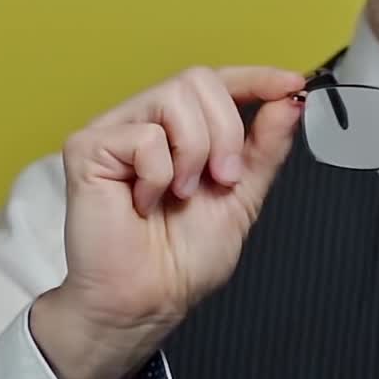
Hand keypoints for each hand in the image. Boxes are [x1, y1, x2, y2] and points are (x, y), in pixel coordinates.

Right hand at [32, 65, 304, 378]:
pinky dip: (158, 175)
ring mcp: (115, 130)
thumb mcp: (243, 195)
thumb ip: (265, 146)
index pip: (219, 83)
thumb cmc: (181, 259)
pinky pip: (144, 136)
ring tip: (179, 194)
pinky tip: (143, 203)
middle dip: (226, 132)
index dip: (256, 78)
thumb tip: (289, 100)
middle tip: (222, 179)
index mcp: (183, 130)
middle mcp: (148, 122)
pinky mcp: (87, 147)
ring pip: (175, 98)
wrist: (147, 301)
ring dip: (195, 154)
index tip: (291, 84)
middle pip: (200, 80)